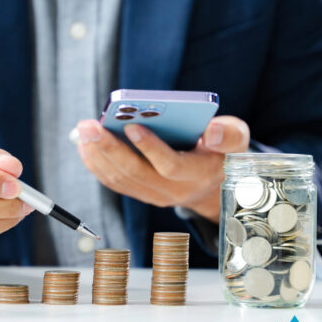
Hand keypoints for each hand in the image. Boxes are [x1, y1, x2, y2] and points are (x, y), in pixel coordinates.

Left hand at [75, 116, 249, 222]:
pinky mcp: (142, 194)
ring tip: (83, 132)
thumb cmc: (222, 152)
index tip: (131, 126)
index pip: (171, 165)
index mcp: (199, 173)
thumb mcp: (237, 139)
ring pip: (121, 180)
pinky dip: (97, 165)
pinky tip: (85, 145)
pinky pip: (115, 183)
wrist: (214, 182)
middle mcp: (175, 190)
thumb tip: (210, 132)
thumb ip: (229, 133)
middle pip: (136, 173)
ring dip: (98, 156)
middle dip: (109, 148)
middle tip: (89, 126)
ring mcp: (156, 196)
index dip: (150, 148)